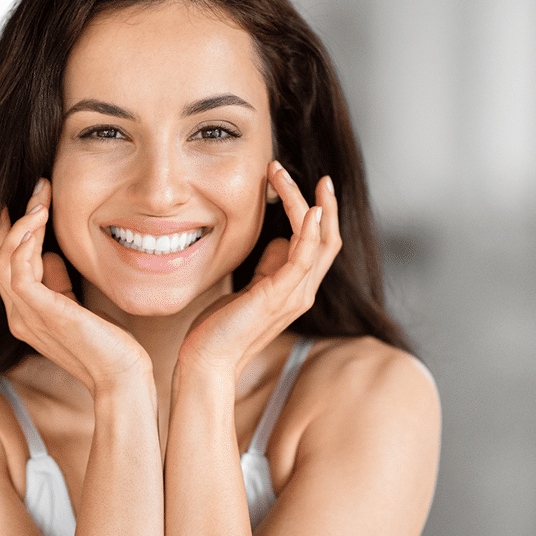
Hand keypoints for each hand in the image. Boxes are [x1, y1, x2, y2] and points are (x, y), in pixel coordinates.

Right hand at [0, 179, 149, 392]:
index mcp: (26, 313)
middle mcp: (18, 315)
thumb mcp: (76, 305)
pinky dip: (23, 242)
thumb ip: (57, 282)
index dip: (13, 230)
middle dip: (17, 217)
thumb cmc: (107, 342)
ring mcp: (25, 316)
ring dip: (22, 223)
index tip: (31, 200)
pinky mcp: (38, 312)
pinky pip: (17, 270)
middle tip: (39, 188)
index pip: (7, 264)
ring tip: (41, 198)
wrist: (122, 375)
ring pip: (4, 259)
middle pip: (0, 256)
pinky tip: (39, 220)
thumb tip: (48, 254)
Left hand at [179, 161, 340, 376]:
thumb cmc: (222, 328)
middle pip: (329, 240)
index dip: (323, 214)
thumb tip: (279, 241)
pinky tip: (309, 209)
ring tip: (282, 174)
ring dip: (304, 202)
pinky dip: (310, 231)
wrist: (207, 361)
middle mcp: (303, 292)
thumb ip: (268, 267)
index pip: (322, 246)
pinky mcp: (277, 296)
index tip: (313, 186)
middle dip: (325, 203)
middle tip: (318, 176)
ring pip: (317, 240)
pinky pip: (303, 259)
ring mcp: (293, 295)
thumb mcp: (249, 288)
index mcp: (297, 290)